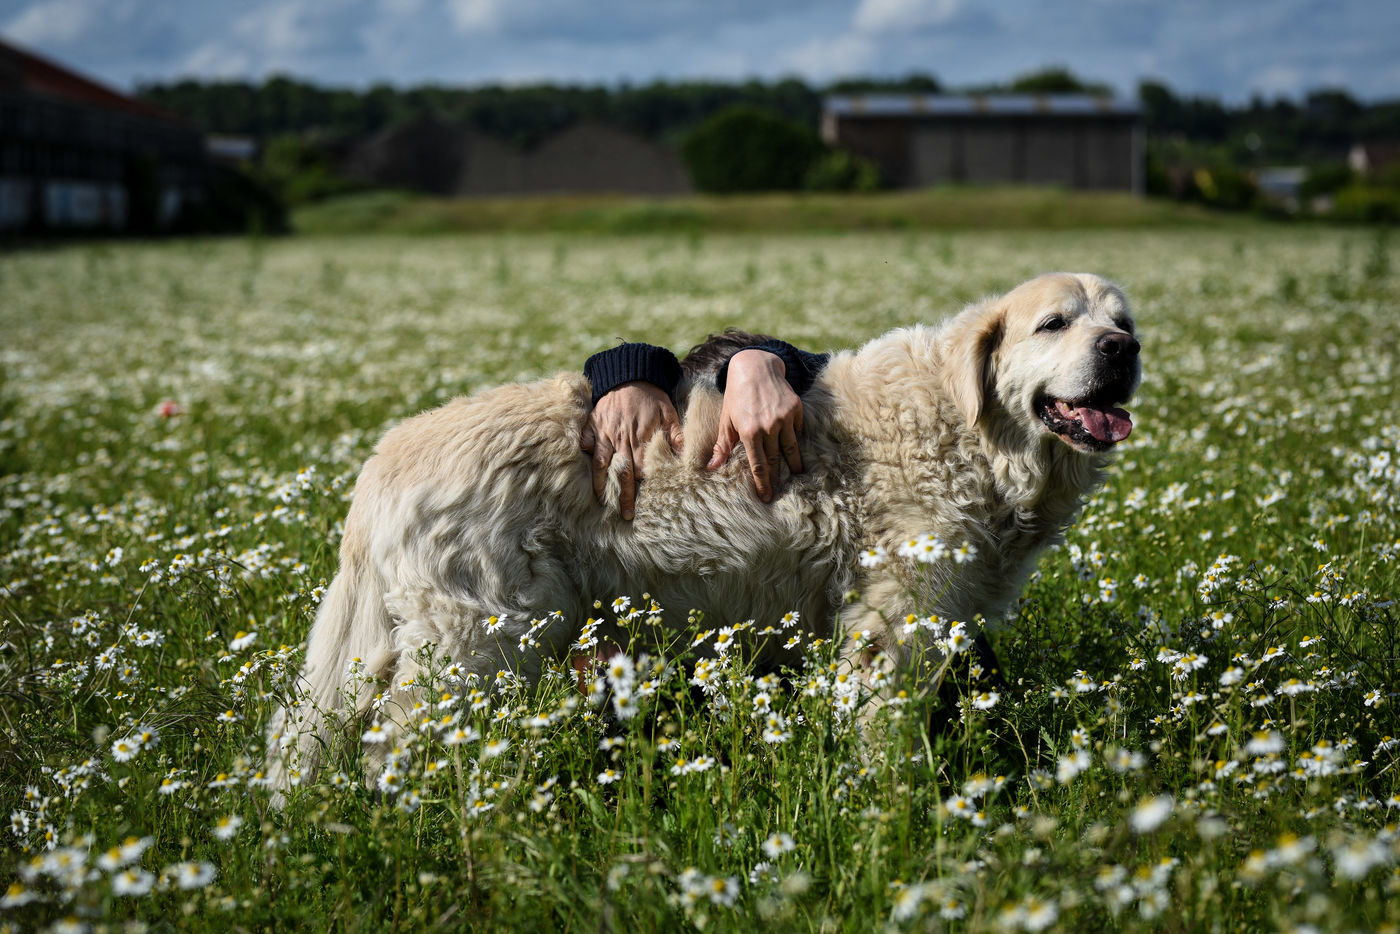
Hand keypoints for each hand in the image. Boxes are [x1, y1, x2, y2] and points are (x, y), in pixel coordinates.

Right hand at [580, 381, 682, 519]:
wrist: (629, 373)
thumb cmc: (651, 396)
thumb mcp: (669, 413)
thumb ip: (677, 437)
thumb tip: (685, 458)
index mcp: (641, 437)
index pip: (642, 468)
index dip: (644, 485)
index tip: (647, 500)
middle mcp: (621, 438)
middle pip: (622, 472)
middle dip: (624, 495)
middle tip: (626, 515)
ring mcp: (604, 432)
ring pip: (601, 463)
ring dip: (601, 484)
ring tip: (603, 501)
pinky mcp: (592, 425)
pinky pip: (586, 444)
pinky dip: (586, 456)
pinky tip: (587, 472)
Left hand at [707, 348, 803, 501]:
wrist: (755, 367)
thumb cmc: (736, 396)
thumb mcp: (726, 420)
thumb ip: (722, 446)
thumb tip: (711, 468)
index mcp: (749, 431)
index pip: (758, 465)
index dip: (763, 483)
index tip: (766, 497)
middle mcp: (768, 426)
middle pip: (776, 459)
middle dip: (778, 477)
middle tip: (781, 491)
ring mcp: (784, 417)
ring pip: (791, 448)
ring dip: (794, 464)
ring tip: (796, 475)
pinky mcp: (795, 408)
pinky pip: (797, 430)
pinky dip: (795, 438)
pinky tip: (794, 446)